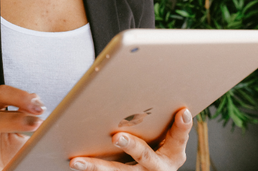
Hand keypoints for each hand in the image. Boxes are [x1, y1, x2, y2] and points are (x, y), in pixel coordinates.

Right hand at [0, 85, 45, 170]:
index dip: (23, 97)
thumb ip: (30, 120)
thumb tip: (44, 111)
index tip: (40, 107)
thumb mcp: (21, 135)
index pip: (5, 94)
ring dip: (8, 122)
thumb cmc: (3, 156)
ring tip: (29, 125)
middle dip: (19, 102)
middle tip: (38, 112)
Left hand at [69, 108, 192, 170]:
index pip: (178, 139)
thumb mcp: (169, 138)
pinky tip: (75, 162)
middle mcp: (157, 168)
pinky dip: (89, 168)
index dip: (182, 126)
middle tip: (117, 137)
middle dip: (131, 146)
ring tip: (77, 161)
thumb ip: (167, 121)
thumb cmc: (160, 147)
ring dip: (95, 166)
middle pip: (144, 157)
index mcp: (173, 154)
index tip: (182, 112)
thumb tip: (167, 95)